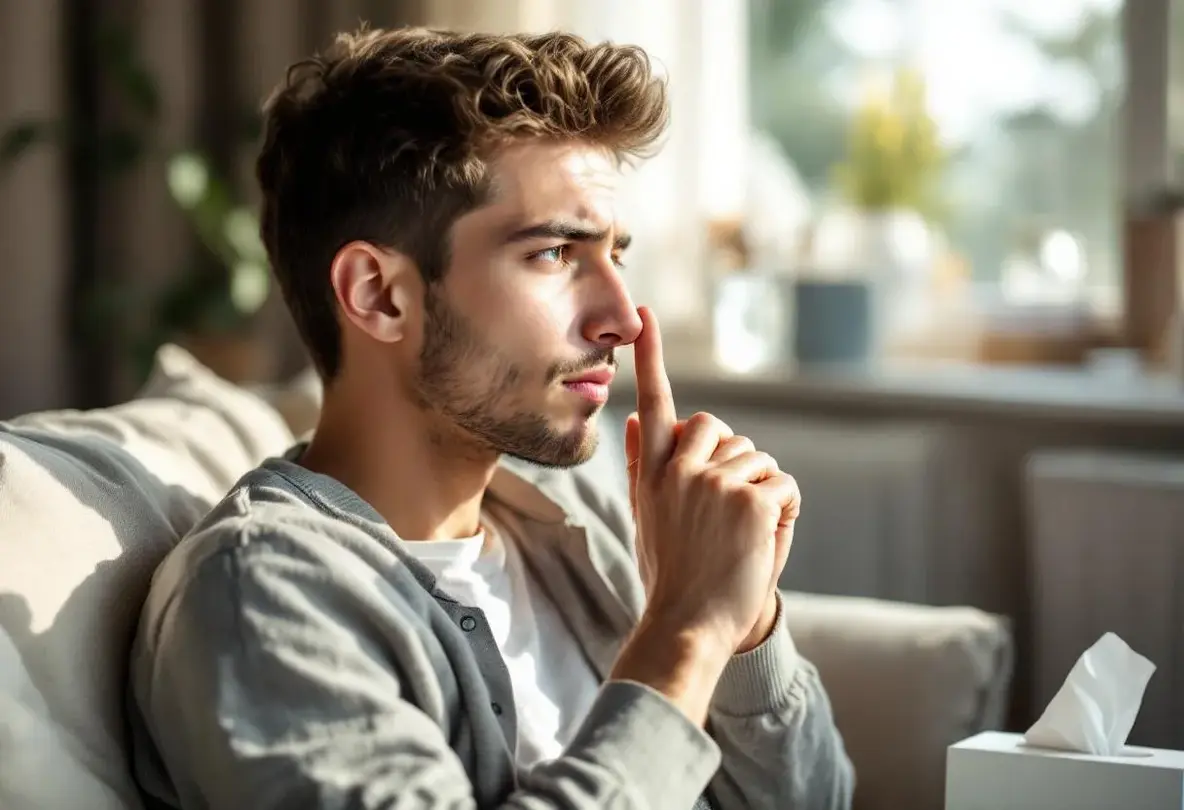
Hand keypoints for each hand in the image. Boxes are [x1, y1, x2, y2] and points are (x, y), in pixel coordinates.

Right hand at [623, 307, 799, 653]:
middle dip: (734, 458)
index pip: (654, 404)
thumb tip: (632, 416)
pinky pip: (783, 486)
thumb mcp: (648, 517)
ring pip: (758, 460)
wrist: (690, 625)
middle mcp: (679, 470)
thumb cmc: (672, 574)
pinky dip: (785, 511)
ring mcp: (714, 483)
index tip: (645, 315)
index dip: (652, 358)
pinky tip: (763, 540)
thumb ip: (643, 466)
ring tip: (741, 536)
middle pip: (720, 429)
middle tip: (728, 509)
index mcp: (652, 473)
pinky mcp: (749, 501)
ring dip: (762, 492)